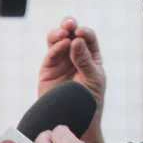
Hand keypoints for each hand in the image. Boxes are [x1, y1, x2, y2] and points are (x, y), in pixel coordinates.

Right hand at [38, 17, 106, 142]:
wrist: (75, 119)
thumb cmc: (90, 99)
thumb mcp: (93, 79)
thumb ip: (85, 61)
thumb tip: (76, 40)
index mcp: (91, 56)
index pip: (88, 38)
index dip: (85, 33)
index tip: (81, 33)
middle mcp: (75, 55)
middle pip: (71, 33)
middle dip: (70, 25)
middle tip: (69, 24)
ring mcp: (61, 61)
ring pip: (57, 40)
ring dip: (59, 33)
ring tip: (63, 33)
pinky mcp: (48, 69)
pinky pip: (51, 54)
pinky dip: (55, 47)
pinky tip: (60, 45)